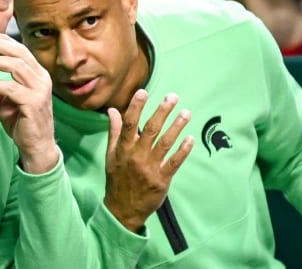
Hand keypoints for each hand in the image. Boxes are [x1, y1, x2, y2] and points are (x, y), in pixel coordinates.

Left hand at [0, 33, 57, 173]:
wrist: (37, 146)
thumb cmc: (23, 123)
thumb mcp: (6, 102)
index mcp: (37, 74)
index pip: (20, 50)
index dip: (2, 41)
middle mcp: (41, 78)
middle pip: (19, 52)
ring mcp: (40, 90)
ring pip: (17, 66)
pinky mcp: (33, 103)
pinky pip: (11, 88)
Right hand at [103, 89, 193, 231]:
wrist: (123, 209)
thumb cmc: (117, 179)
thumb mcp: (111, 155)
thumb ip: (114, 132)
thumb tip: (113, 110)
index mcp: (124, 149)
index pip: (130, 124)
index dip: (136, 107)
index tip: (144, 92)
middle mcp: (137, 156)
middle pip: (151, 130)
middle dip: (163, 112)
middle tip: (173, 97)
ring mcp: (150, 168)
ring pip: (165, 143)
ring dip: (177, 127)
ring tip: (186, 113)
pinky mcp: (162, 179)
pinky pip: (174, 162)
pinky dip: (183, 150)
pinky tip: (190, 138)